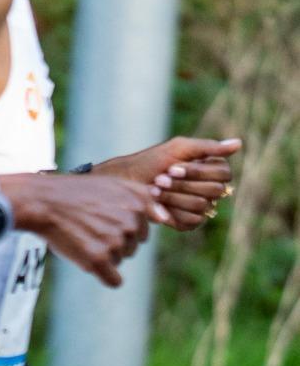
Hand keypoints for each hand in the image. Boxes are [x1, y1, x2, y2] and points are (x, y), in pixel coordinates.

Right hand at [5, 171, 164, 287]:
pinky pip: (113, 280)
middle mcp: (133, 223)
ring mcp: (116, 242)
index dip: (120, 228)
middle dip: (112, 243)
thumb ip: (143, 199)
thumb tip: (164, 219)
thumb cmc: (75, 193)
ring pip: (119, 261)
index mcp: (139, 203)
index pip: (143, 232)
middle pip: (131, 248)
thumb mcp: (113, 184)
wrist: (43, 201)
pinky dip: (102, 275)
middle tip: (88, 228)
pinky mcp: (99, 260)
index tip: (100, 220)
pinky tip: (86, 259)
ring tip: (82, 237)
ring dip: (103, 256)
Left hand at [93, 136, 240, 231]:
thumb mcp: (177, 148)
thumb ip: (208, 147)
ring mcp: (201, 206)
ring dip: (174, 196)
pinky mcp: (189, 222)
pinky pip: (193, 221)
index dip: (197, 172)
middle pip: (214, 191)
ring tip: (155, 189)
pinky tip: (158, 206)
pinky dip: (173, 211)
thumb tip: (239, 143)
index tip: (173, 167)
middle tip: (160, 179)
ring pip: (202, 206)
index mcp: (212, 169)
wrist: (125, 183)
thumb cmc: (150, 162)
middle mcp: (210, 189)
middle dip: (182, 184)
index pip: (223, 174)